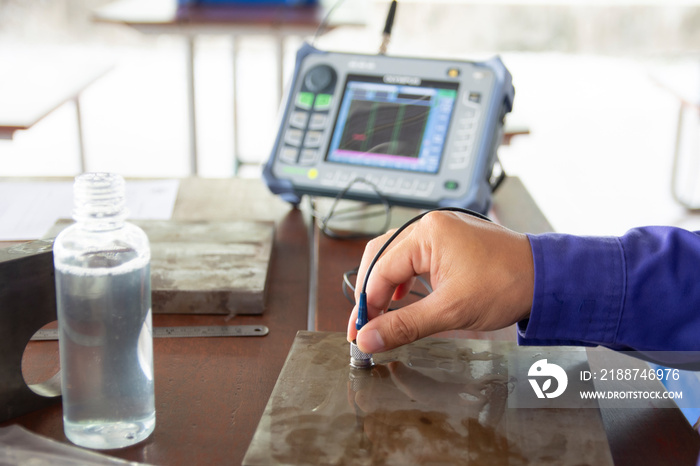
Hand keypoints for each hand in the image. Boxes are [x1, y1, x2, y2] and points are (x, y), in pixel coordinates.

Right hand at [346, 211, 533, 352]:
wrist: (545, 278)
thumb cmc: (507, 283)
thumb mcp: (450, 310)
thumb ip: (404, 325)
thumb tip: (370, 338)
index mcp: (426, 232)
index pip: (380, 269)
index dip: (366, 305)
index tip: (360, 332)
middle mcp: (428, 225)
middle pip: (380, 257)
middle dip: (369, 294)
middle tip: (364, 327)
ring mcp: (439, 230)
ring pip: (395, 257)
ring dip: (384, 287)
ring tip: (379, 316)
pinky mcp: (448, 241)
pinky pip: (413, 257)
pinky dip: (402, 279)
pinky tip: (401, 297)